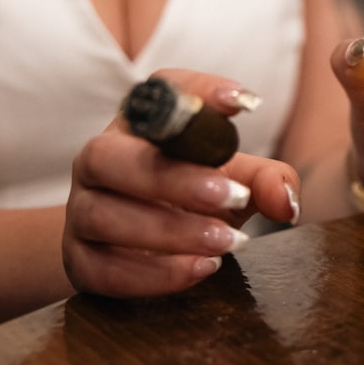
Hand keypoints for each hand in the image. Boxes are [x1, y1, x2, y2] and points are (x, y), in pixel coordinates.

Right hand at [63, 68, 300, 297]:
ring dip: (169, 230)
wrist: (143, 248)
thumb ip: (267, 181)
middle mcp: (100, 158)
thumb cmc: (195, 197)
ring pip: (101, 214)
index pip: (159, 90)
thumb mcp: (237, 180)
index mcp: (141, 123)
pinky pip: (100, 268)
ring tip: (225, 241)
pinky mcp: (79, 260)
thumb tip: (284, 201)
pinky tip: (199, 269)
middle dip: (174, 178)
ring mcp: (82, 209)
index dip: (198, 92)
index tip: (245, 103)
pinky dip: (151, 273)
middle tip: (233, 197)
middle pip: (110, 156)